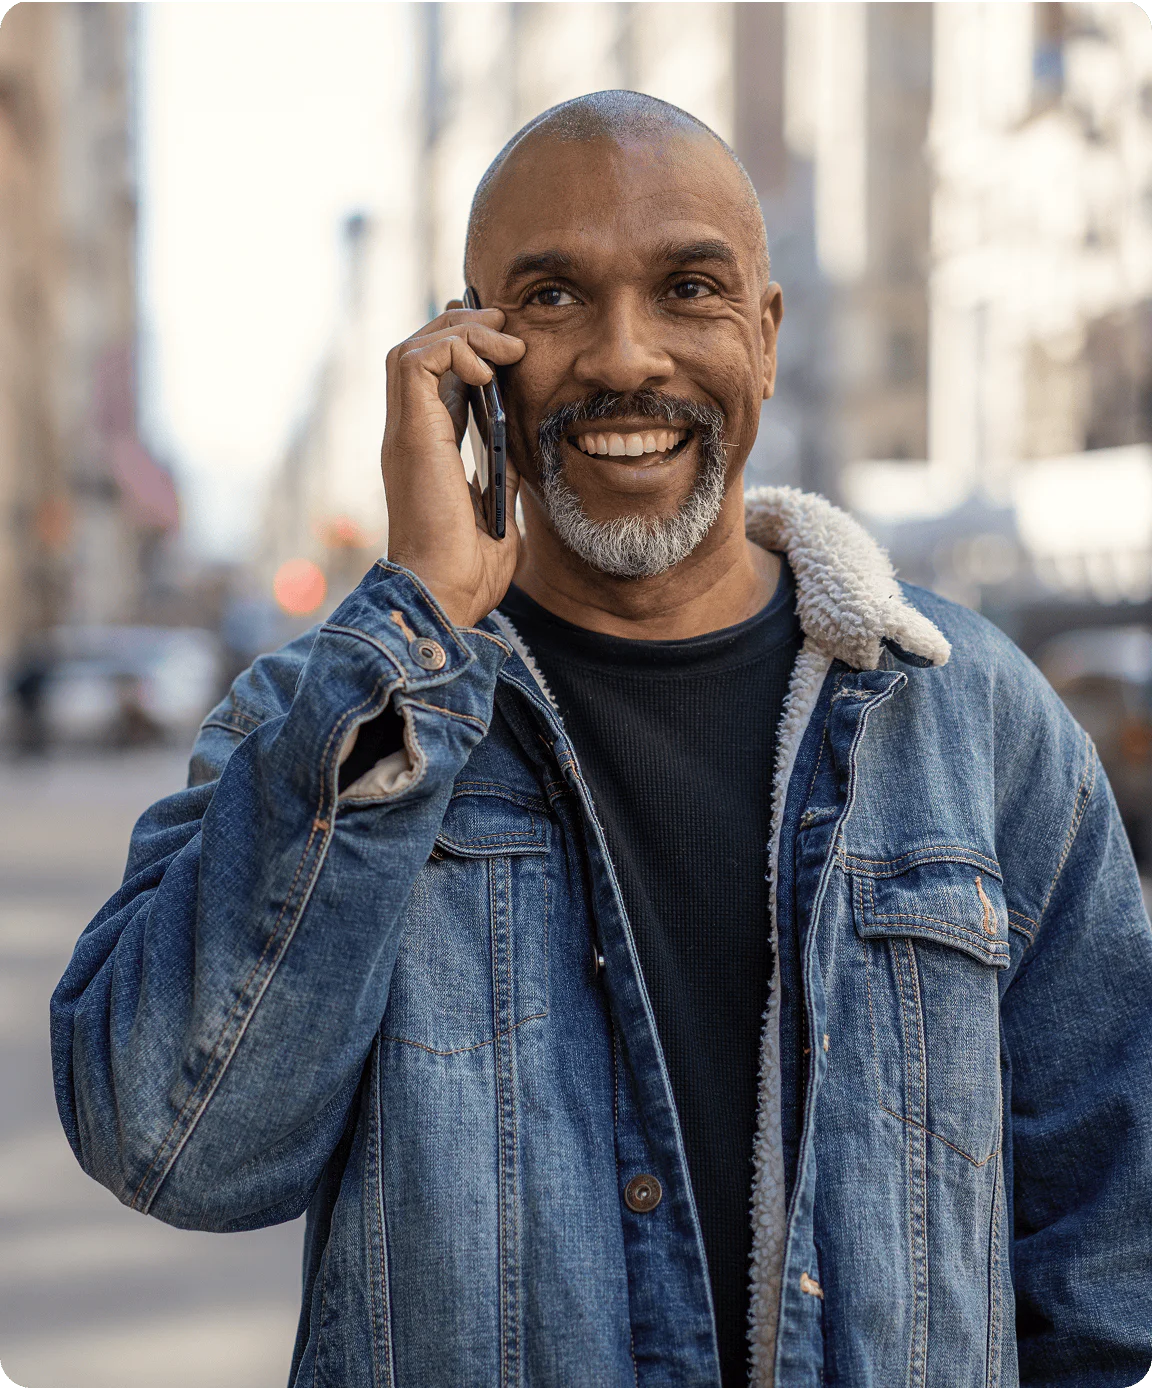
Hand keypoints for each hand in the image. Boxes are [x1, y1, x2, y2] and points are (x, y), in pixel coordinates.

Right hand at [381, 304, 525, 627]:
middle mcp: (408, 435)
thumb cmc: (468, 570)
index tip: (505, 345)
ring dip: (460, 332)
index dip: (464, 349)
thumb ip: (498, 473)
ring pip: (412, 348)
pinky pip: (418, 362)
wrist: (446, 595)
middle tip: (507, 331)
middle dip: (463, 328)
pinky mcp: (410, 436)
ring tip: (504, 345)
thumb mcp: (497, 508)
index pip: (432, 378)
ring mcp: (405, 433)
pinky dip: (453, 351)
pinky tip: (488, 372)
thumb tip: (512, 449)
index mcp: (425, 450)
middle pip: (418, 351)